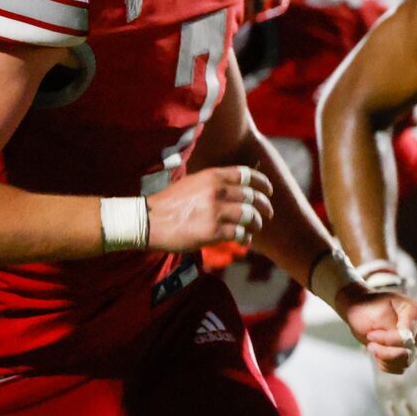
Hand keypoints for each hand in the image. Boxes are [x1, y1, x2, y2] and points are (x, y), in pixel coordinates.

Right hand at [147, 166, 272, 253]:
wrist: (148, 221)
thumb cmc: (169, 203)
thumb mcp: (192, 183)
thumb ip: (214, 183)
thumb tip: (238, 186)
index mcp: (212, 176)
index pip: (247, 175)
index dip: (262, 183)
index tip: (268, 191)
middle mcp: (216, 191)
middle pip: (253, 197)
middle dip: (265, 207)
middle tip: (268, 213)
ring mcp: (215, 212)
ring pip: (251, 217)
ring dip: (256, 224)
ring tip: (255, 228)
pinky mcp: (213, 232)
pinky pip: (240, 234)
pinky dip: (245, 238)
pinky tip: (244, 240)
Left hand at [341, 285, 416, 374]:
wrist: (362, 308)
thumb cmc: (368, 307)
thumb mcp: (378, 314)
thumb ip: (393, 329)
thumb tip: (407, 342)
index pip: (406, 338)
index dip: (386, 340)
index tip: (370, 335)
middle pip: (408, 351)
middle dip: (384, 350)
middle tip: (369, 341)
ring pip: (406, 362)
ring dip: (385, 358)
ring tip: (373, 346)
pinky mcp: (411, 350)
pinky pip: (401, 367)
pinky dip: (387, 364)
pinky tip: (379, 354)